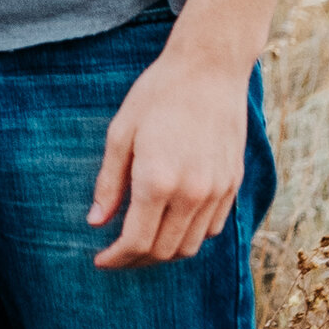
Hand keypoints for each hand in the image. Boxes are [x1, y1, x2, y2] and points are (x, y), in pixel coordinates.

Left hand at [88, 36, 249, 268]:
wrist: (210, 68)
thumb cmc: (158, 94)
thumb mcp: (121, 133)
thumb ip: (109, 183)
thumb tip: (96, 223)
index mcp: (157, 180)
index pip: (136, 242)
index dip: (115, 258)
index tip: (100, 259)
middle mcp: (191, 192)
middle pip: (163, 252)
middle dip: (136, 260)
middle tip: (117, 253)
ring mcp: (217, 190)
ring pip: (190, 246)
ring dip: (164, 252)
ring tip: (143, 241)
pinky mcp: (233, 183)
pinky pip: (211, 228)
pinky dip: (190, 236)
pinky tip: (172, 223)